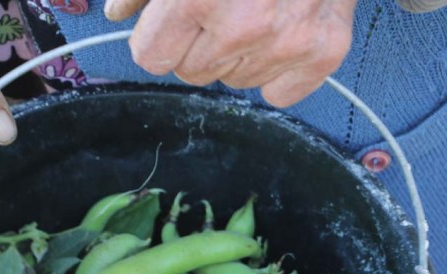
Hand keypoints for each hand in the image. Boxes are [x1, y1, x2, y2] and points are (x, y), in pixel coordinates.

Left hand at [104, 0, 358, 107]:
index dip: (157, 33)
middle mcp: (245, 27)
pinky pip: (278, 92)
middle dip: (197, 42)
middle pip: (191, 73)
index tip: (172, 16)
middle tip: (222, 1)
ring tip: (257, 4)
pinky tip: (281, 28)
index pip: (152, 57)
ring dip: (237, 52)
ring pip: (234, 81)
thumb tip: (119, 14)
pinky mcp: (326, 49)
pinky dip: (276, 68)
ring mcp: (290, 42)